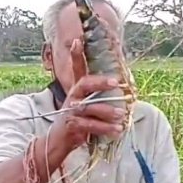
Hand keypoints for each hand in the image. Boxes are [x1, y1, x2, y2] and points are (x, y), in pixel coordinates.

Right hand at [46, 39, 124, 153]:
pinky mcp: (71, 125)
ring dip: (107, 110)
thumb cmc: (77, 123)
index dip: (76, 55)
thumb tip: (124, 92)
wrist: (58, 142)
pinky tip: (117, 130)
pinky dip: (104, 128)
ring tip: (121, 114)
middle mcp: (73, 97)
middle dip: (100, 82)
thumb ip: (99, 98)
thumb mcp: (87, 107)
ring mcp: (70, 111)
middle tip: (117, 83)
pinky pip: (90, 125)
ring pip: (89, 107)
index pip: (76, 69)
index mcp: (77, 90)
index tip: (78, 40)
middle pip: (84, 84)